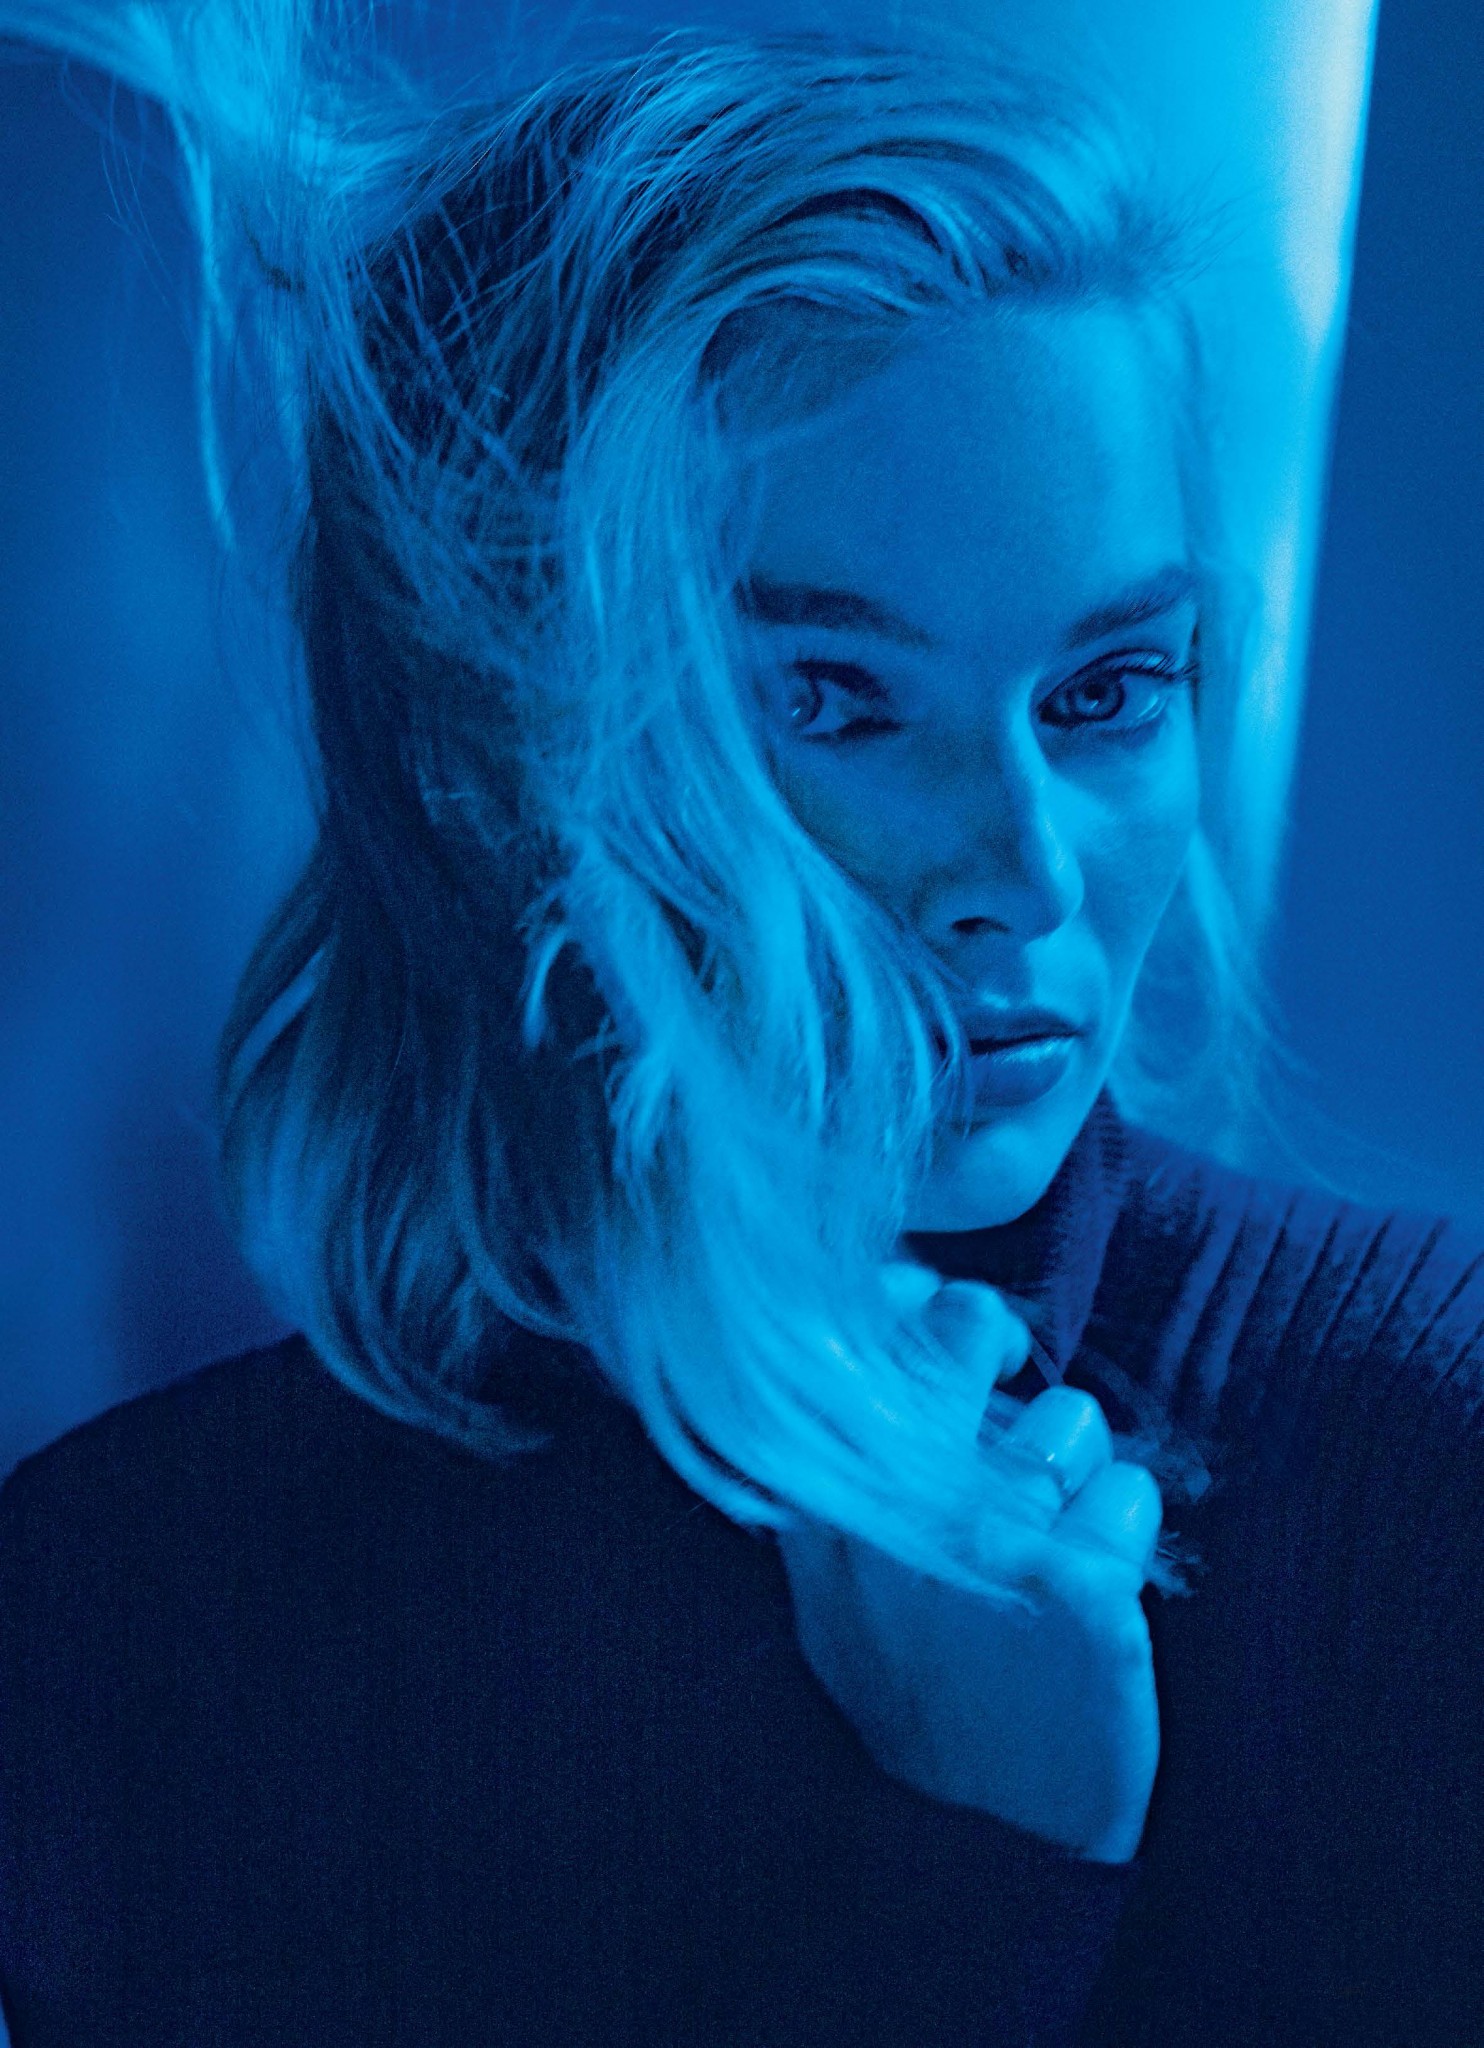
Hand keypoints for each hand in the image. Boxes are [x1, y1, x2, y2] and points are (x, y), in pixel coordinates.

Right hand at [776, 1269, 1162, 1863]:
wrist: (977, 1845)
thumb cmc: (907, 1692)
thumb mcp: (827, 1595)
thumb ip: (833, 1476)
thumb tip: (873, 1322)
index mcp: (832, 1503)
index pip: (864, 1333)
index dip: (905, 1299)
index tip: (922, 1310)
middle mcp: (905, 1508)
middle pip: (965, 1329)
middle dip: (987, 1334)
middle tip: (996, 1366)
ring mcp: (996, 1546)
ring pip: (1071, 1416)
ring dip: (1073, 1464)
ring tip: (1048, 1530)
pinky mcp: (1089, 1592)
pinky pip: (1132, 1491)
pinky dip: (1122, 1529)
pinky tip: (1093, 1586)